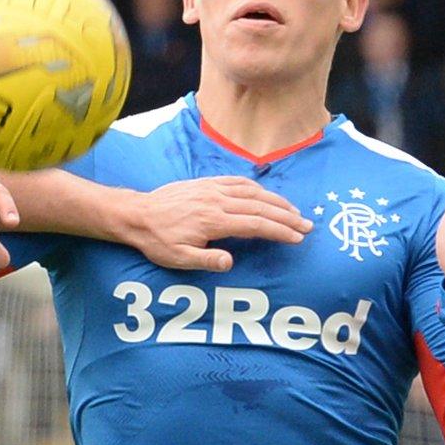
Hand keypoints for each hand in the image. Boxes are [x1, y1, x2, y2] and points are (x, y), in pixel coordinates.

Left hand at [125, 177, 311, 271]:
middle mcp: (216, 200)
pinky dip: (256, 188)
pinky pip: (237, 182)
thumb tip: (231, 262)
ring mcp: (212, 189)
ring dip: (276, 201)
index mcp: (213, 220)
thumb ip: (206, 260)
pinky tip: (265, 195)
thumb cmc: (157, 240)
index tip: (297, 237)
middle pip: (260, 207)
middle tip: (307, 225)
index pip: (255, 224)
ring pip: (252, 192)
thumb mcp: (178, 258)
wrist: (137, 214)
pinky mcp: (206, 183)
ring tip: (294, 211)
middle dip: (286, 216)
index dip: (279, 230)